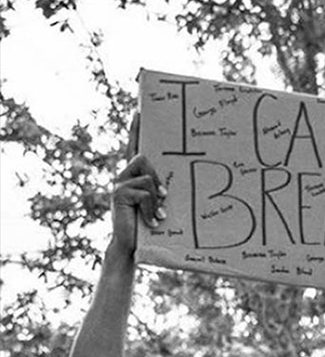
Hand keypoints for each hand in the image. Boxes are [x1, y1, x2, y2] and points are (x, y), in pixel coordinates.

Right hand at [111, 121, 165, 254]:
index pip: (134, 147)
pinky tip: (153, 221)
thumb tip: (173, 186)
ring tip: (160, 214)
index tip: (139, 110)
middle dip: (157, 176)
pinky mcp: (119, 194)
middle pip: (143, 157)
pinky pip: (145, 192)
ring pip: (148, 176)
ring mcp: (119, 184)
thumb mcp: (159, 203)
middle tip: (165, 197)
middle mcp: (124, 176)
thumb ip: (161, 189)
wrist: (133, 246)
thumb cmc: (150, 225)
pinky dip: (152, 207)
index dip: (135, 129)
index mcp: (135, 176)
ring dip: (157, 197)